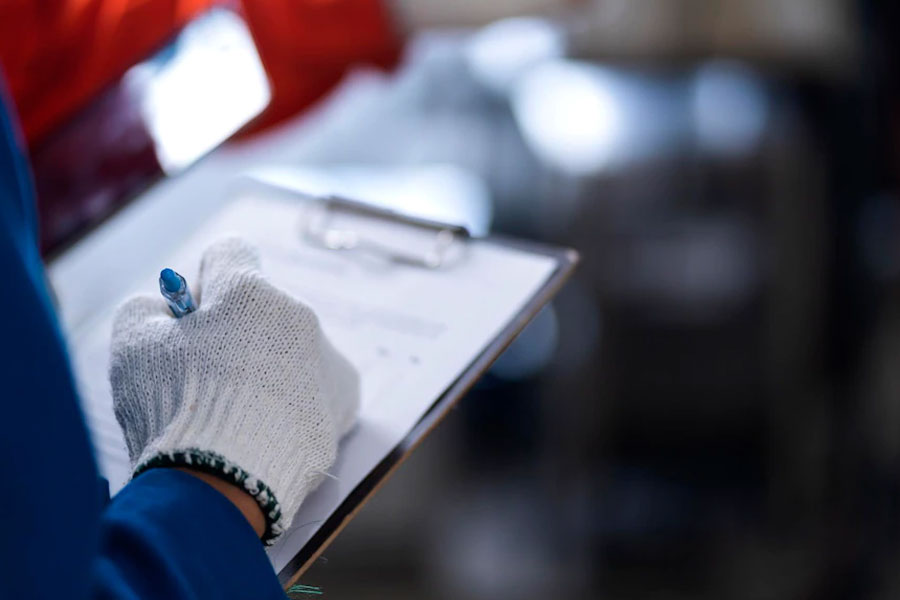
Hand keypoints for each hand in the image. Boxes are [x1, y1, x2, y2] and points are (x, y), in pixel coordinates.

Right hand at [110, 238, 358, 542]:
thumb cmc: (174, 407)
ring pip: (291, 347)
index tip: (195, 315)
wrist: (226, 483)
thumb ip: (149, 308)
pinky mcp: (344, 400)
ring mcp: (327, 357)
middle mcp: (298, 314)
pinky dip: (295, 400)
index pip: (230, 253)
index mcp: (249, 291)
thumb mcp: (133, 344)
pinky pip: (315, 385)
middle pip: (263, 307)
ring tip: (240, 414)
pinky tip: (268, 427)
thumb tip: (170, 308)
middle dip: (237, 331)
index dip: (204, 282)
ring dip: (269, 366)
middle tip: (208, 377)